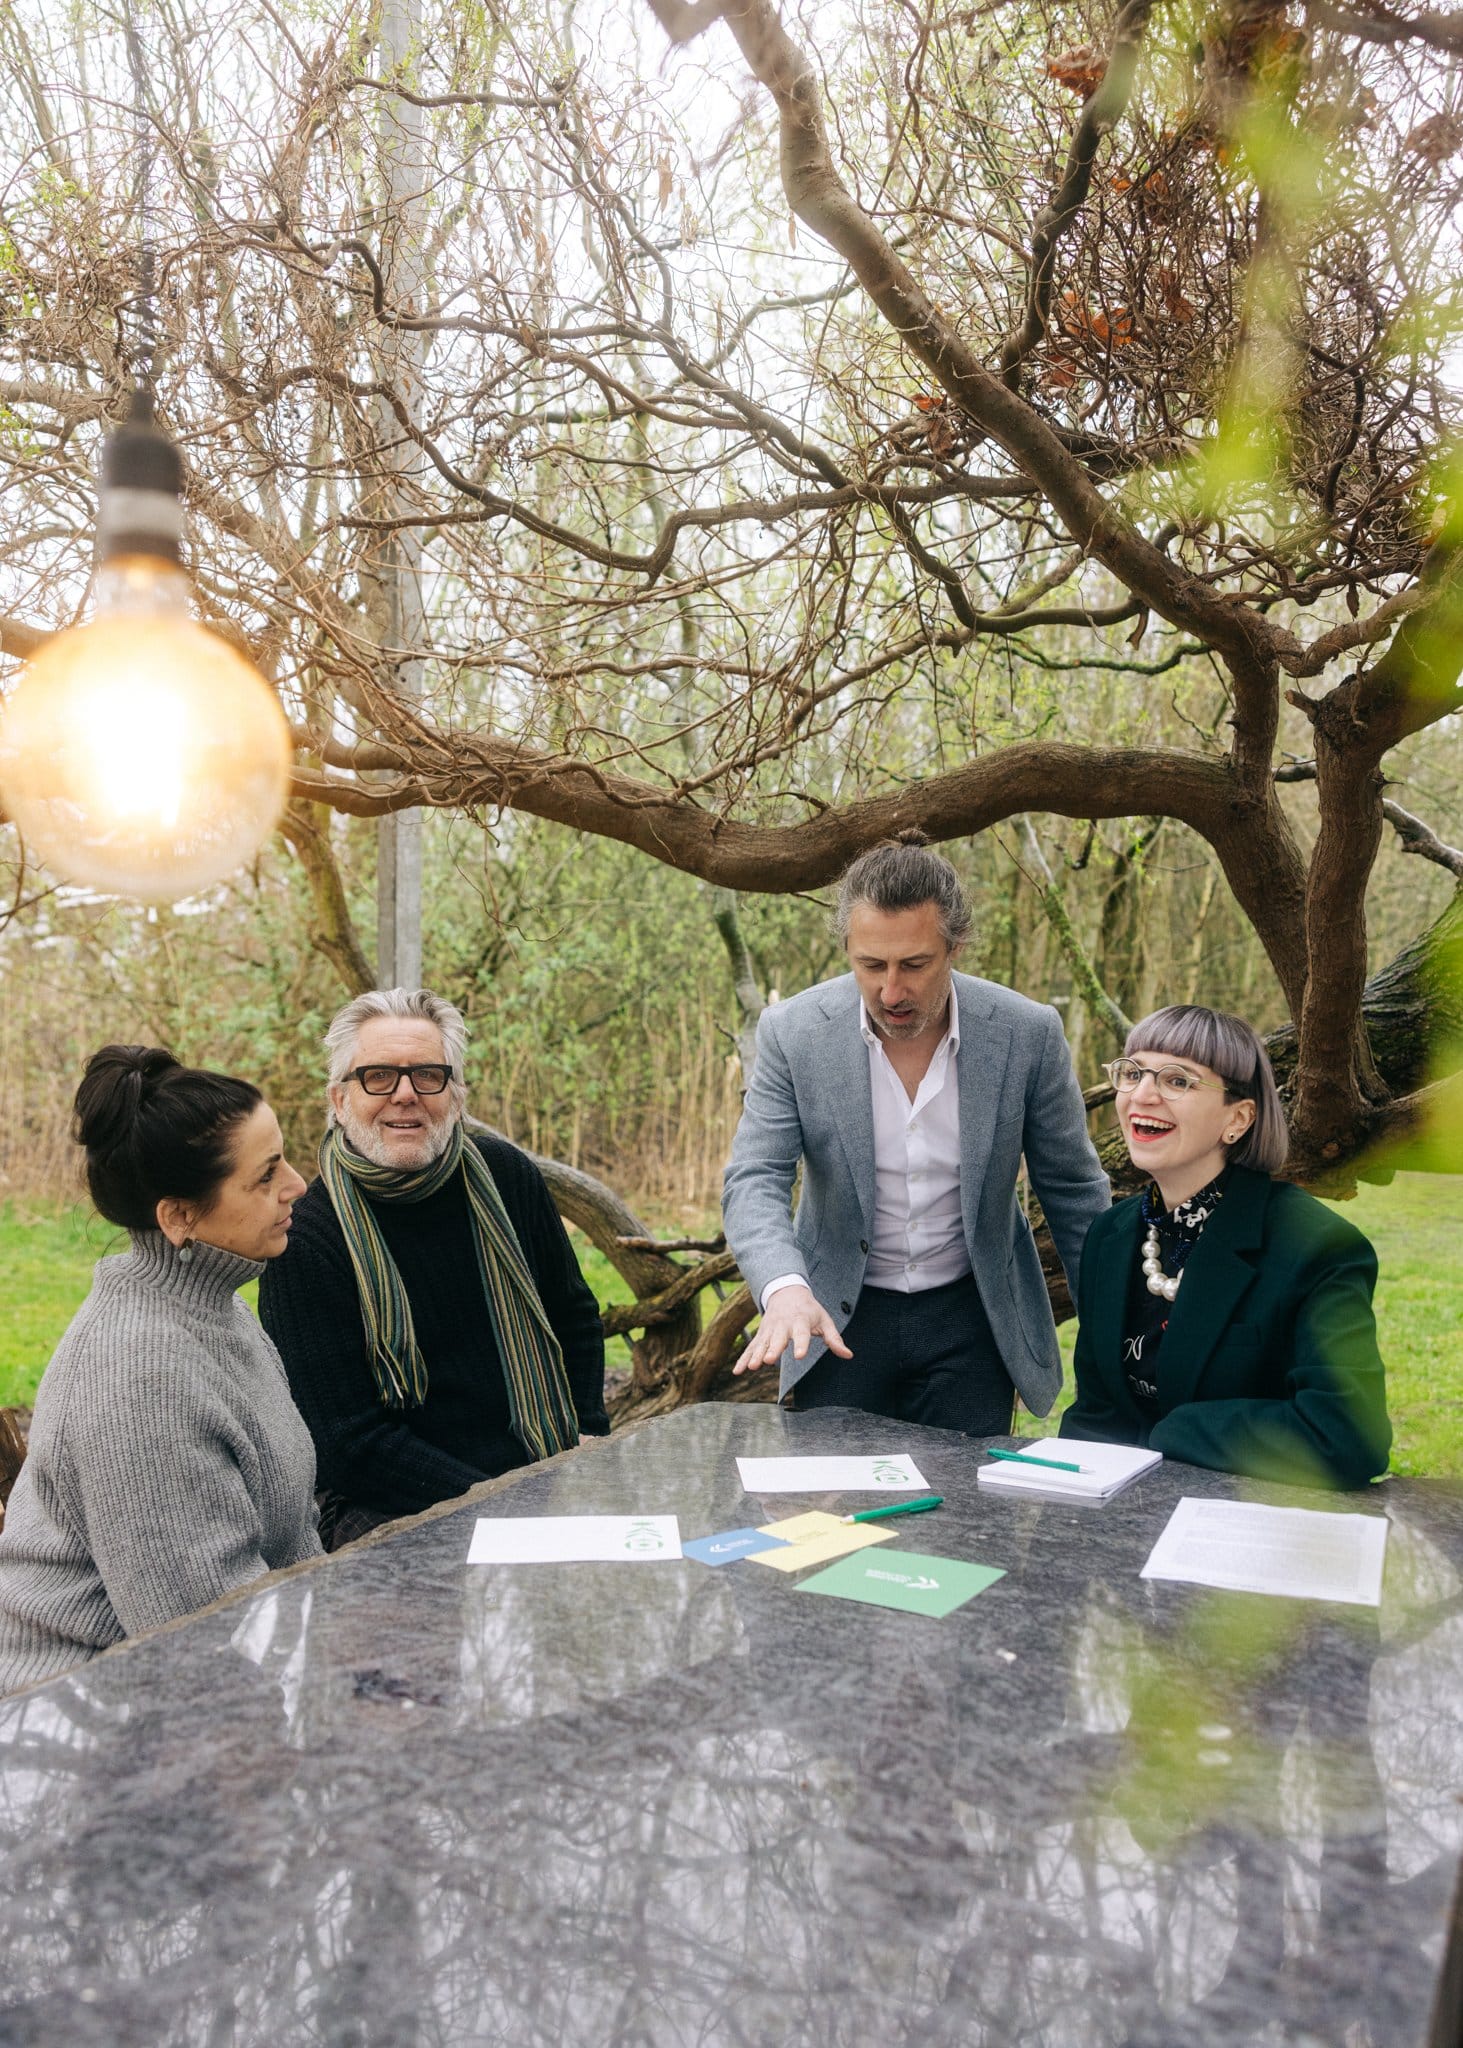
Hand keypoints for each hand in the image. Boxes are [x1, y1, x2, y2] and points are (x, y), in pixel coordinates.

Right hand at [733, 1284, 852, 1375]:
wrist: (786, 1291)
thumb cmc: (809, 1310)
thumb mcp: (825, 1320)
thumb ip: (834, 1339)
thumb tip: (848, 1355)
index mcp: (801, 1321)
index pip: (802, 1334)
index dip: (801, 1345)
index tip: (799, 1356)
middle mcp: (783, 1325)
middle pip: (777, 1339)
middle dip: (772, 1349)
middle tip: (768, 1360)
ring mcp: (770, 1329)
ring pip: (761, 1343)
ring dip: (755, 1355)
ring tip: (752, 1367)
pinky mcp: (761, 1334)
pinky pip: (751, 1347)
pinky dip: (743, 1358)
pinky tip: (738, 1371)